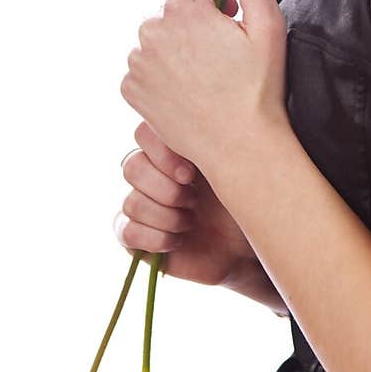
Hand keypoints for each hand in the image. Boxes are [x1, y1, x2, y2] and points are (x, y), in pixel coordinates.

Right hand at [115, 117, 258, 288]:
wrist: (241, 250)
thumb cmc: (244, 201)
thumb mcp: (238, 169)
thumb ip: (218, 142)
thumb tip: (207, 121)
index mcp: (172, 147)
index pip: (144, 133)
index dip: (162, 154)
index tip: (192, 175)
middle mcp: (150, 172)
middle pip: (132, 167)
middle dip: (168, 190)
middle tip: (195, 201)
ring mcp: (139, 203)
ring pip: (132, 203)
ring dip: (168, 217)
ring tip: (191, 222)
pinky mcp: (133, 235)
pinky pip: (126, 232)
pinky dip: (156, 239)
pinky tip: (178, 240)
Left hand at [119, 0, 287, 181]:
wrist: (239, 146)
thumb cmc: (259, 86)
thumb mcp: (266, 23)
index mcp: (184, 7)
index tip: (229, 15)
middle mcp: (151, 28)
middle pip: (171, 4)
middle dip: (194, 17)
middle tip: (223, 49)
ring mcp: (137, 60)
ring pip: (157, 34)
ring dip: (176, 43)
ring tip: (206, 73)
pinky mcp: (130, 87)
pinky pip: (144, 64)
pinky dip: (162, 70)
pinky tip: (187, 89)